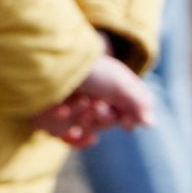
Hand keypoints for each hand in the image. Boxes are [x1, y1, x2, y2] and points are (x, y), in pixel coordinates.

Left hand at [30, 54, 154, 147]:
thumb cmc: (90, 70)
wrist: (50, 61)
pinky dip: (59, 122)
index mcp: (100, 88)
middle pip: (98, 126)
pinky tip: (61, 109)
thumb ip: (139, 102)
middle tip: (96, 105)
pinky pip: (55, 132)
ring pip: (77, 130)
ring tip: (80, 101)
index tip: (126, 122)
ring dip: (80, 118)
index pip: (117, 116)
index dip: (123, 121)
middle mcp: (80, 97)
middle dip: (102, 119)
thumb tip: (150, 123)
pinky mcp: (41, 113)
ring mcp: (59, 105)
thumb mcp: (121, 84)